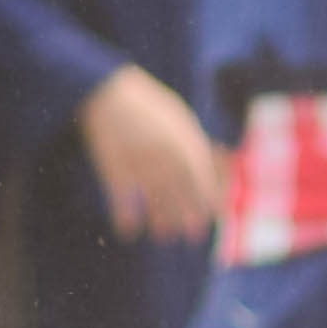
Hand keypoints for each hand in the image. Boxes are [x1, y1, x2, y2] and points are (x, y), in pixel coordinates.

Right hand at [79, 67, 225, 241]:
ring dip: (161, 220)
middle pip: (183, 195)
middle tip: (193, 235)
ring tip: (164, 235)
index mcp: (186, 144)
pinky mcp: (114, 168)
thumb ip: (197, 145)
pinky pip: (121, 200)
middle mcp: (166, 157)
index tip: (213, 217)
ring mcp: (140, 164)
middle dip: (190, 217)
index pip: (204, 181)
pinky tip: (128, 232)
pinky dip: (125, 218)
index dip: (210, 202)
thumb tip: (217, 163)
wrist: (109, 92)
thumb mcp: (182, 121)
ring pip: (155, 201)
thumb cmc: (150, 107)